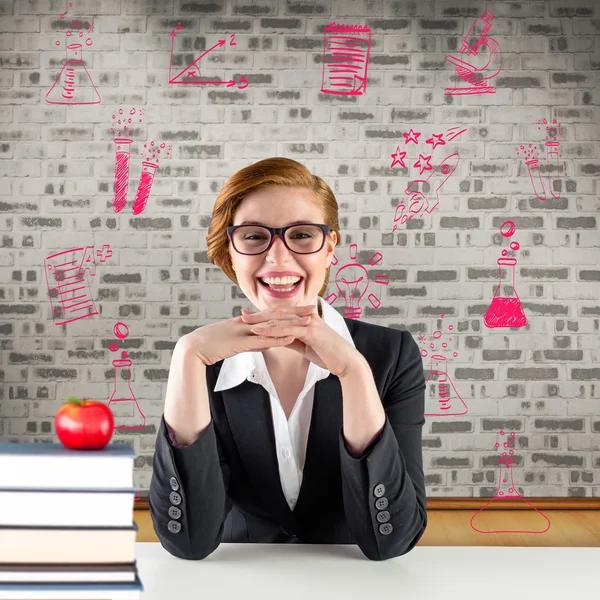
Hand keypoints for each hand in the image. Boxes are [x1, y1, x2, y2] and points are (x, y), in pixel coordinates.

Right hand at [180, 308, 311, 365]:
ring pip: (272, 326)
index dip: (288, 311)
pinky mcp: (241, 342)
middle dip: (295, 313)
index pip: (271, 313)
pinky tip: (291, 338)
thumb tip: (262, 342)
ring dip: (291, 324)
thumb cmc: (212, 345)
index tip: (303, 309)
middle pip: (275, 315)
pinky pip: (262, 340)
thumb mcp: (234, 341)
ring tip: (309, 322)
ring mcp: (244, 331)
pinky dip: (277, 338)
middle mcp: (247, 322)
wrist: (194, 348)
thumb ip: (248, 340)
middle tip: (314, 309)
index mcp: (246, 321)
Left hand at [241, 305, 361, 377]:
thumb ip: (292, 339)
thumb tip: (277, 339)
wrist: (346, 362)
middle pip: (279, 313)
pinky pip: (287, 329)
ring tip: (246, 323)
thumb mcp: (305, 345)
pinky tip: (260, 332)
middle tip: (242, 315)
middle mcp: (307, 316)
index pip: (282, 313)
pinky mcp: (311, 331)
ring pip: (281, 319)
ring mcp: (310, 322)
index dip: (265, 314)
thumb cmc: (328, 354)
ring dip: (262, 321)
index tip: (250, 315)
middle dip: (259, 314)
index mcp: (306, 317)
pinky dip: (272, 330)